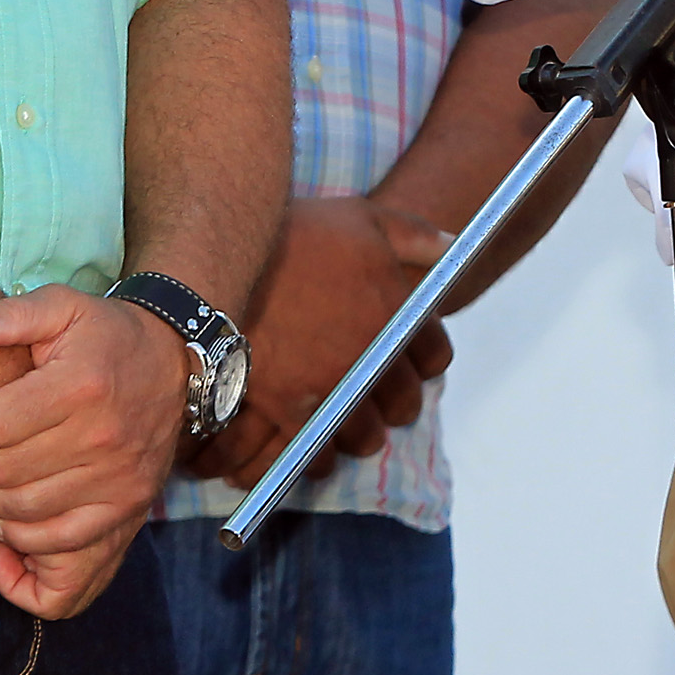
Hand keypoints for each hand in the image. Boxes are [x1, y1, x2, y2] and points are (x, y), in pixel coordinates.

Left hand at [0, 286, 189, 616]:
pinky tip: (5, 530)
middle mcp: (102, 440)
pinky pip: (64, 555)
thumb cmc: (108, 336)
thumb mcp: (64, 307)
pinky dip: (24, 552)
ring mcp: (119, 482)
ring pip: (23, 517)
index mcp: (80, 388)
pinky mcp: (128, 509)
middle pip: (1, 475)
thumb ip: (13, 314)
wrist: (176, 361)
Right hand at [195, 196, 455, 488]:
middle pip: (403, 402)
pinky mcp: (285, 408)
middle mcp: (370, 353)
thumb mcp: (363, 217)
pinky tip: (315, 449)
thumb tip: (451, 245)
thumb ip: (413, 234)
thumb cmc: (295, 233)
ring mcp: (328, 385)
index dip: (429, 360)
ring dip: (362, 435)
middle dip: (400, 405)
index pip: (435, 355)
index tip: (420, 363)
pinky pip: (314, 452)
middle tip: (390, 404)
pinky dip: (317, 457)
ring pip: (363, 435)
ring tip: (356, 431)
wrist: (223, 253)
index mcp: (394, 309)